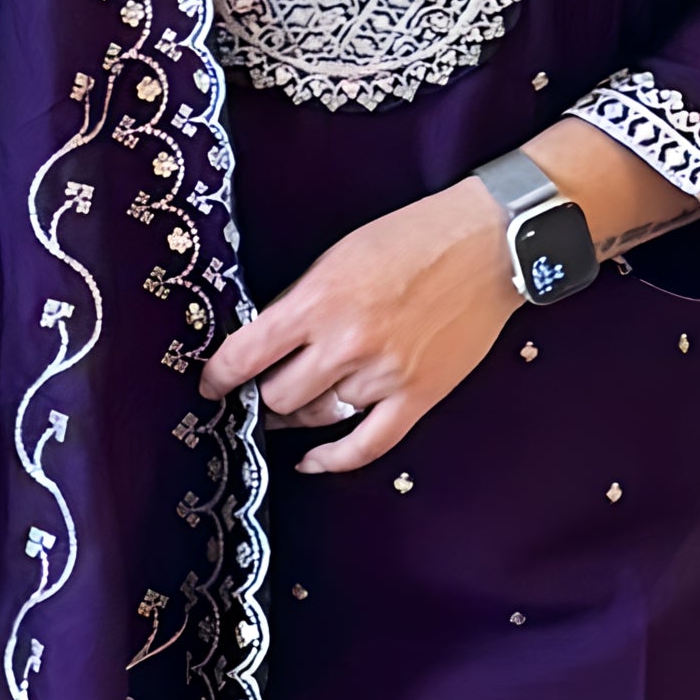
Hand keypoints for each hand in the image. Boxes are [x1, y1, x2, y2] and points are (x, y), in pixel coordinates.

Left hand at [199, 180, 520, 474]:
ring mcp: (383, 376)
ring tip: (289, 407)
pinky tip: (310, 461)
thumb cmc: (414, 238)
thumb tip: (266, 342)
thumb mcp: (339, 254)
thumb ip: (301, 301)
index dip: (219, 376)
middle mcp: (346, 344)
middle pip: (279, 396)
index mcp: (319, 301)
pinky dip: (332, 460)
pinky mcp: (418, 397)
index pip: (247, 354)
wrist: (489, 245)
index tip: (210, 385)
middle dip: (261, 396)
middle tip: (257, 392)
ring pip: (317, 417)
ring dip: (297, 414)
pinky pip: (366, 444)